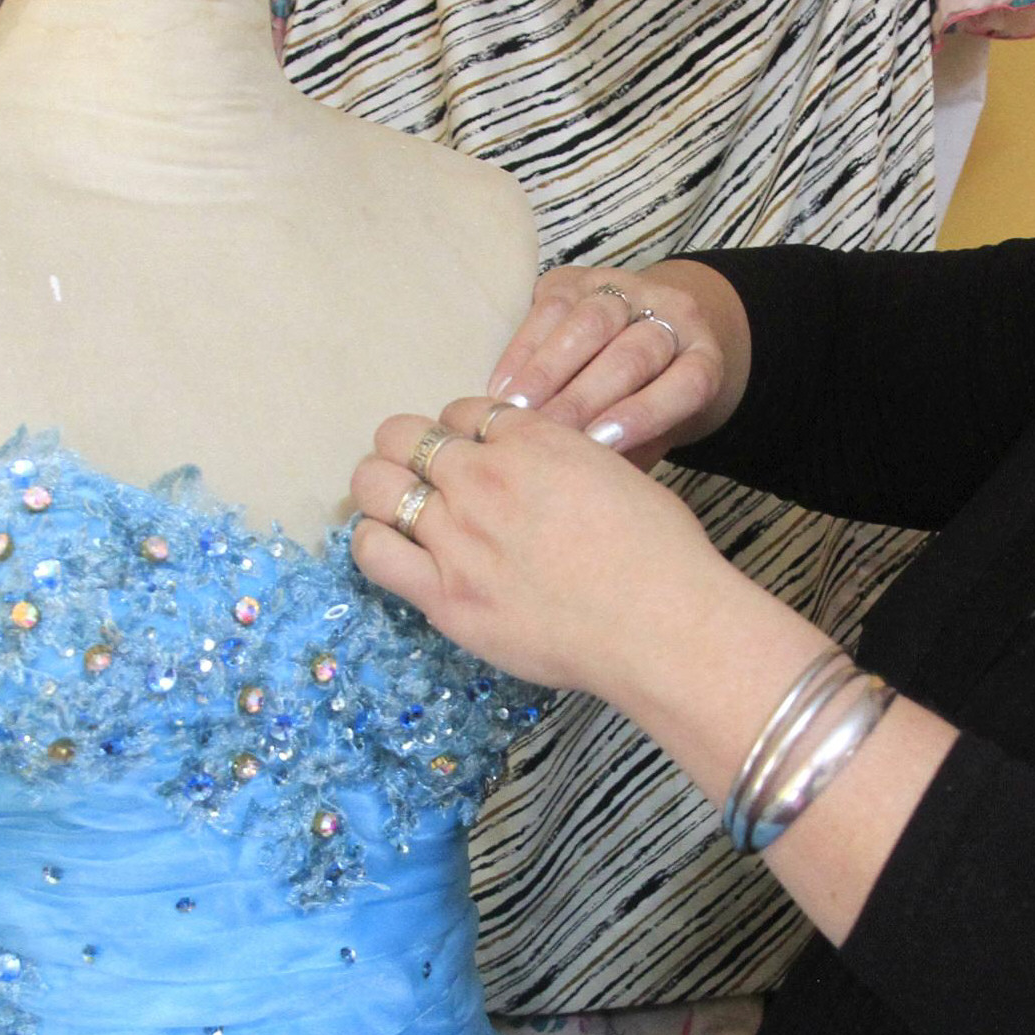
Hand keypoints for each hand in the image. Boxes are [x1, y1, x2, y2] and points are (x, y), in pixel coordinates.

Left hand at [347, 396, 742, 703]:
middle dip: (408, 449)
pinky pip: (372, 550)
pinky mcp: (444, 595)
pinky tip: (395, 548)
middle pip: (404, 435)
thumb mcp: (618, 474)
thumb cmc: (660, 554)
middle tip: (422, 478)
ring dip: (381, 489)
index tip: (470, 455)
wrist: (662, 623)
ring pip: (375, 484)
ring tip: (398, 509)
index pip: (463, 410)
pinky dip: (373, 540)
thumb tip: (540, 469)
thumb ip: (564, 462)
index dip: (461, 432)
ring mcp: (458, 536)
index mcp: (532, 440)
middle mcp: (485, 478)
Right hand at [484, 264, 735, 466]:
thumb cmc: (648, 403)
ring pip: (591, 323)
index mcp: (705, 357)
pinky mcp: (580, 278)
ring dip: (548, 372)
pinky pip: (551, 308)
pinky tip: (503, 388)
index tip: (601, 444)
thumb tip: (582, 475)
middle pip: (634, 354)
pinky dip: (523, 351)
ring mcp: (627, 290)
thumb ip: (632, 451)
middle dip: (584, 398)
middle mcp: (673, 315)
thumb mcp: (655, 431)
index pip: (687, 383)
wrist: (646, 328)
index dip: (645, 413)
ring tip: (515, 412)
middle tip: (544, 437)